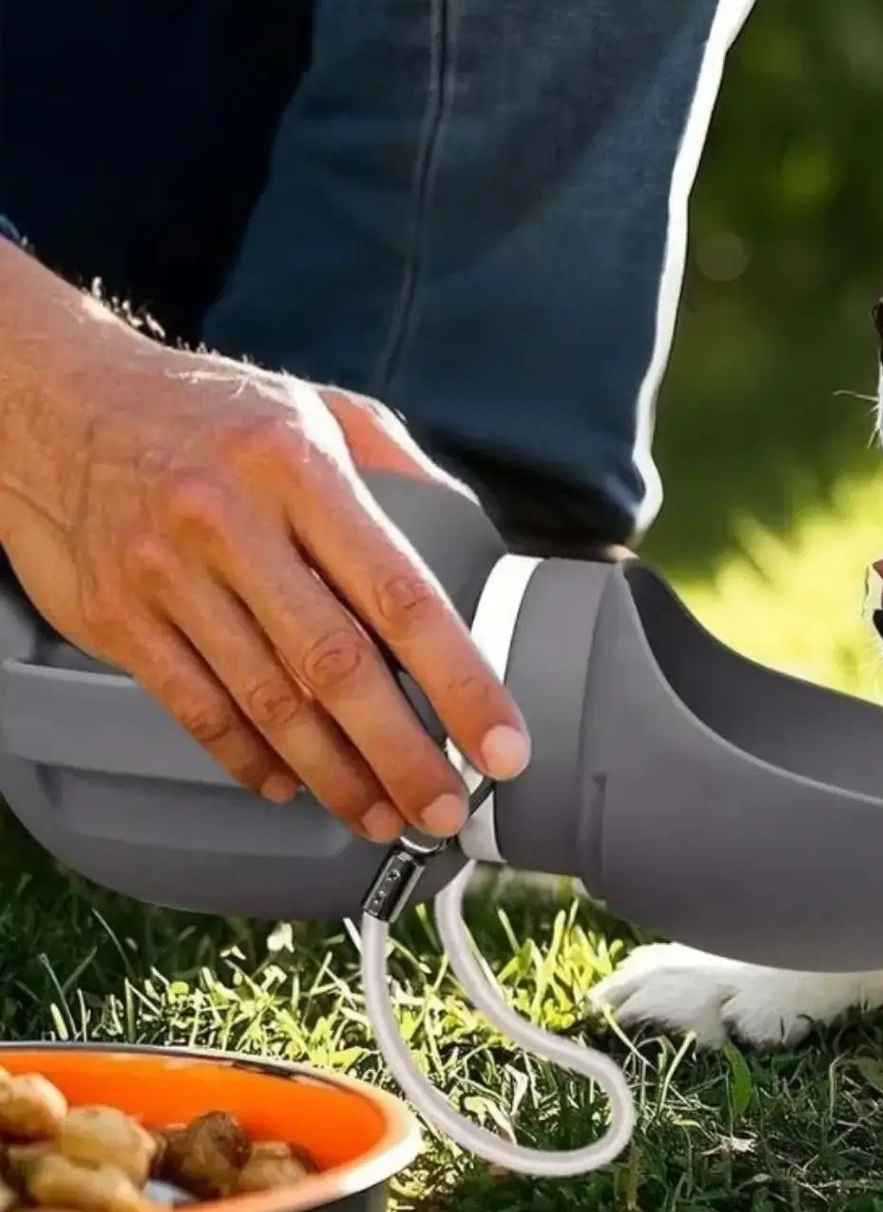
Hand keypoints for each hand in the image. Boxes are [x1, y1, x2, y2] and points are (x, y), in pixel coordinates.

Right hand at [0, 254, 530, 840]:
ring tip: (383, 813)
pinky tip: (289, 784)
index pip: (400, 593)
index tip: (501, 740)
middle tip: (446, 809)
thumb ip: (399, 467)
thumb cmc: (210, 410)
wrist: (53, 398)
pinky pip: (194, 707)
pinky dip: (247, 757)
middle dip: (403, 752)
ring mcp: (165, 573)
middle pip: (336, 667)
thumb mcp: (318, 407)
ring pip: (266, 701)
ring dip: (334, 773)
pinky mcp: (115, 616)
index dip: (460, 679)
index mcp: (300, 468)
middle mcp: (231, 522)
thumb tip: (475, 536)